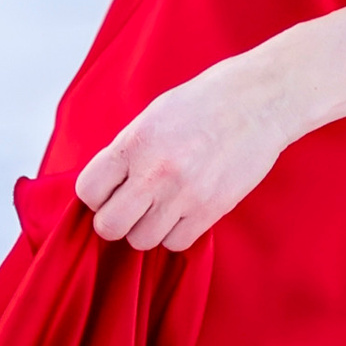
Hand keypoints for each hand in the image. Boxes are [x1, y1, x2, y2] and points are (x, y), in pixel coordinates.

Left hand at [74, 50, 298, 252]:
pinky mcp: (212, 210)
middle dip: (114, 220)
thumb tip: (106, 186)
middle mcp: (155, 172)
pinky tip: (183, 212)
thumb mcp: (152, 117)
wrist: (258, 102)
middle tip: (129, 208)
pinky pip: (176, 243)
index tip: (109, 191)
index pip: (88, 191)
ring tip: (161, 208)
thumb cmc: (204, 103)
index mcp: (134, 143)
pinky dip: (175, 233)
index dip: (95, 195)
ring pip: (142, 240)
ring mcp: (184, 195)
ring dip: (146, 228)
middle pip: (109, 226)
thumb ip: (126, 152)